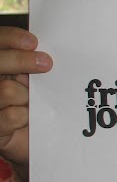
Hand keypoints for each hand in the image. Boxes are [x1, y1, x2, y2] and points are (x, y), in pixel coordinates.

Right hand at [0, 28, 52, 165]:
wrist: (38, 142)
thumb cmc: (39, 107)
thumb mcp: (38, 82)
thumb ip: (36, 65)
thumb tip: (48, 49)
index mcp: (2, 66)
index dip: (11, 38)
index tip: (33, 42)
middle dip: (21, 60)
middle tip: (46, 64)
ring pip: (6, 89)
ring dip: (25, 97)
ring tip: (32, 104)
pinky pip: (10, 115)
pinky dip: (24, 117)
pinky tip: (28, 121)